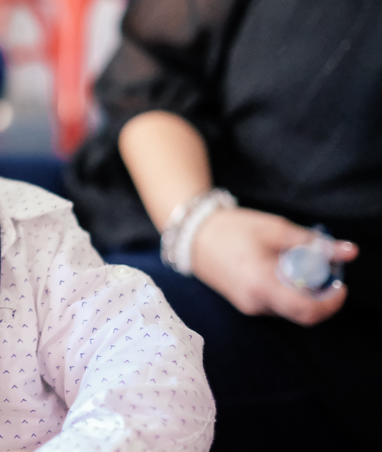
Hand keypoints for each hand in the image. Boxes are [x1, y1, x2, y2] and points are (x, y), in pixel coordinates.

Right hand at [190, 207, 358, 325]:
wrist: (192, 235)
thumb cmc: (232, 228)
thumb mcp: (275, 229)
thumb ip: (313, 243)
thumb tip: (349, 251)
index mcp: (261, 284)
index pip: (307, 310)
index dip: (331, 302)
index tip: (339, 284)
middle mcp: (255, 302)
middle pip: (301, 313)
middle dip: (319, 296)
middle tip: (323, 271)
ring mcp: (248, 306)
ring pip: (289, 309)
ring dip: (303, 292)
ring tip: (297, 264)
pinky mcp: (244, 304)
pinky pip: (275, 304)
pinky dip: (287, 291)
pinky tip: (280, 269)